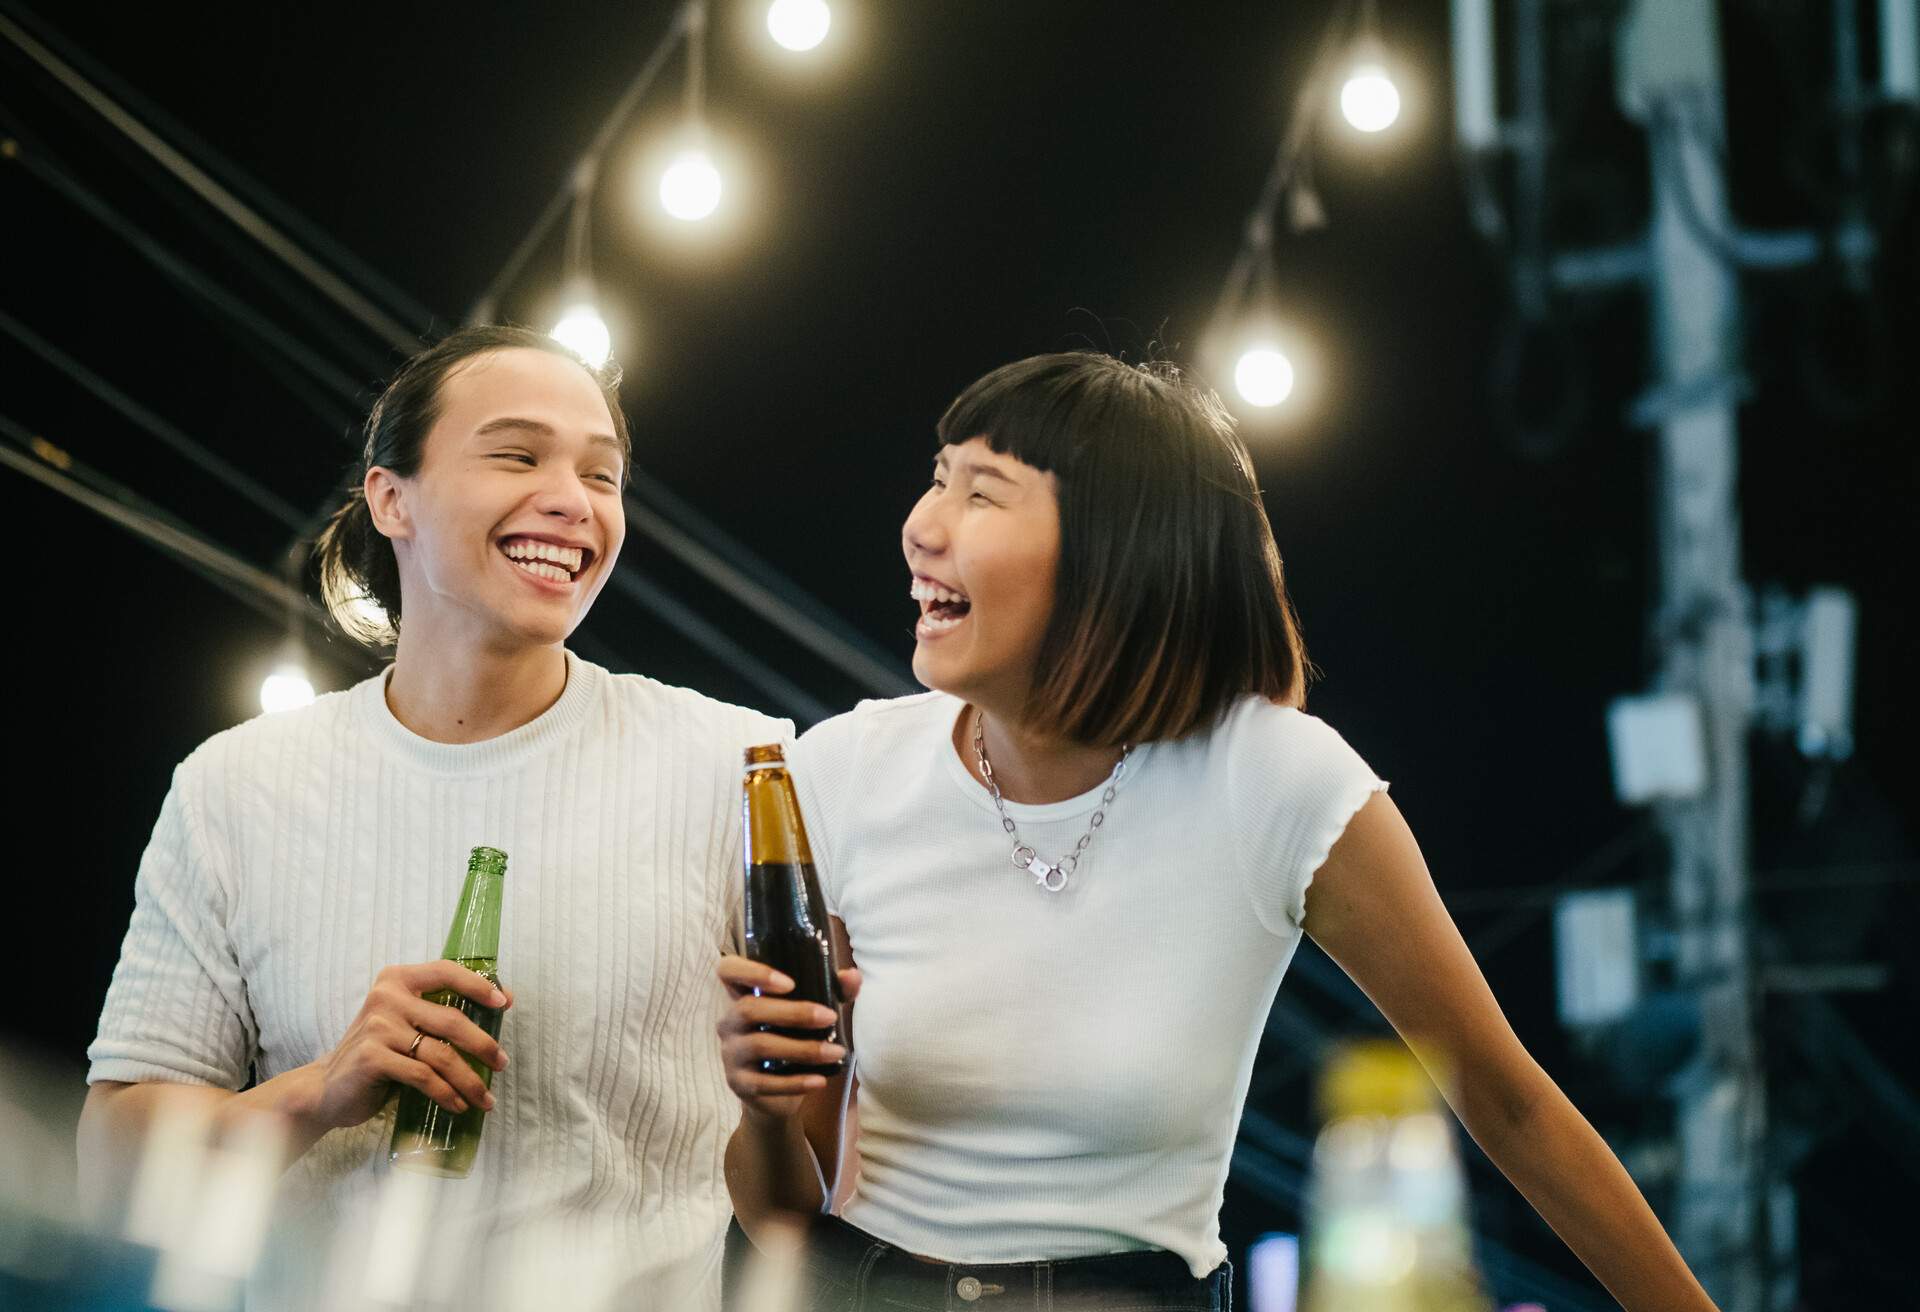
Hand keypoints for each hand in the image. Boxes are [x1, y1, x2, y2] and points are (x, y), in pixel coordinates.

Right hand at [299, 961, 512, 1133]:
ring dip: (470, 1080)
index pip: (446, 971)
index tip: (504, 1003)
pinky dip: (447, 1094)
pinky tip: (459, 1105)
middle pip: (451, 1021)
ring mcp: (378, 1027)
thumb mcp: (405, 1022)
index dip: (479, 985)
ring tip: (485, 1098)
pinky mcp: (373, 1058)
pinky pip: (424, 1077)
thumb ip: (440, 1010)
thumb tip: (504, 999)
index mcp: (397, 979)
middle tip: (503, 1063)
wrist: (327, 1087)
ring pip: (441, 1055)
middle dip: (484, 1045)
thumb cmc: (378, 1052)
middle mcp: (386, 997)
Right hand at [716, 955, 860, 1121]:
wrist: (776, 1094)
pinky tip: (820, 1080)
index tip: (789, 983)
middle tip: (830, 1017)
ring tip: (836, 1052)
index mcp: (743, 994)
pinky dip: (796, 1082)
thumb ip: (832, 991)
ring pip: (760, 1045)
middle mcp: (730, 1021)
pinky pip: (765, 1082)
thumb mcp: (812, 1011)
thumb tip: (853, 976)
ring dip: (803, 1049)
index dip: (752, 971)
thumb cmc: (793, 1038)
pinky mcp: (739, 1083)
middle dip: (793, 1012)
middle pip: (749, 1008)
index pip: (728, 969)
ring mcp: (731, 1053)